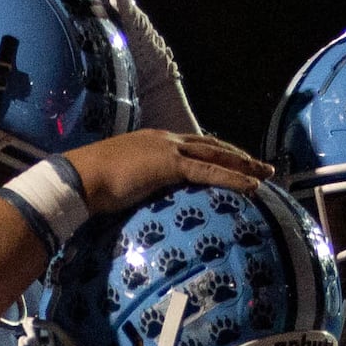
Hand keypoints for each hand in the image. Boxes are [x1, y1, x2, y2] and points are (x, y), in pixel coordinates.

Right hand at [57, 128, 266, 212]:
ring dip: (244, 165)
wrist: (80, 178)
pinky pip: (209, 171)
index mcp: (154, 142)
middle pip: (211, 145)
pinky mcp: (170, 165)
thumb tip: (141, 206)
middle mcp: (165, 140)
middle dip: (239, 156)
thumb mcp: (121, 183)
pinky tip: (251, 187)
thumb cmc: (92, 186)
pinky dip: (233, 178)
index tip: (234, 161)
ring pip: (217, 155)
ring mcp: (168, 150)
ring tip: (265, 174)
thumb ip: (137, 188)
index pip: (193, 145)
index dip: (216, 152)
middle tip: (261, 166)